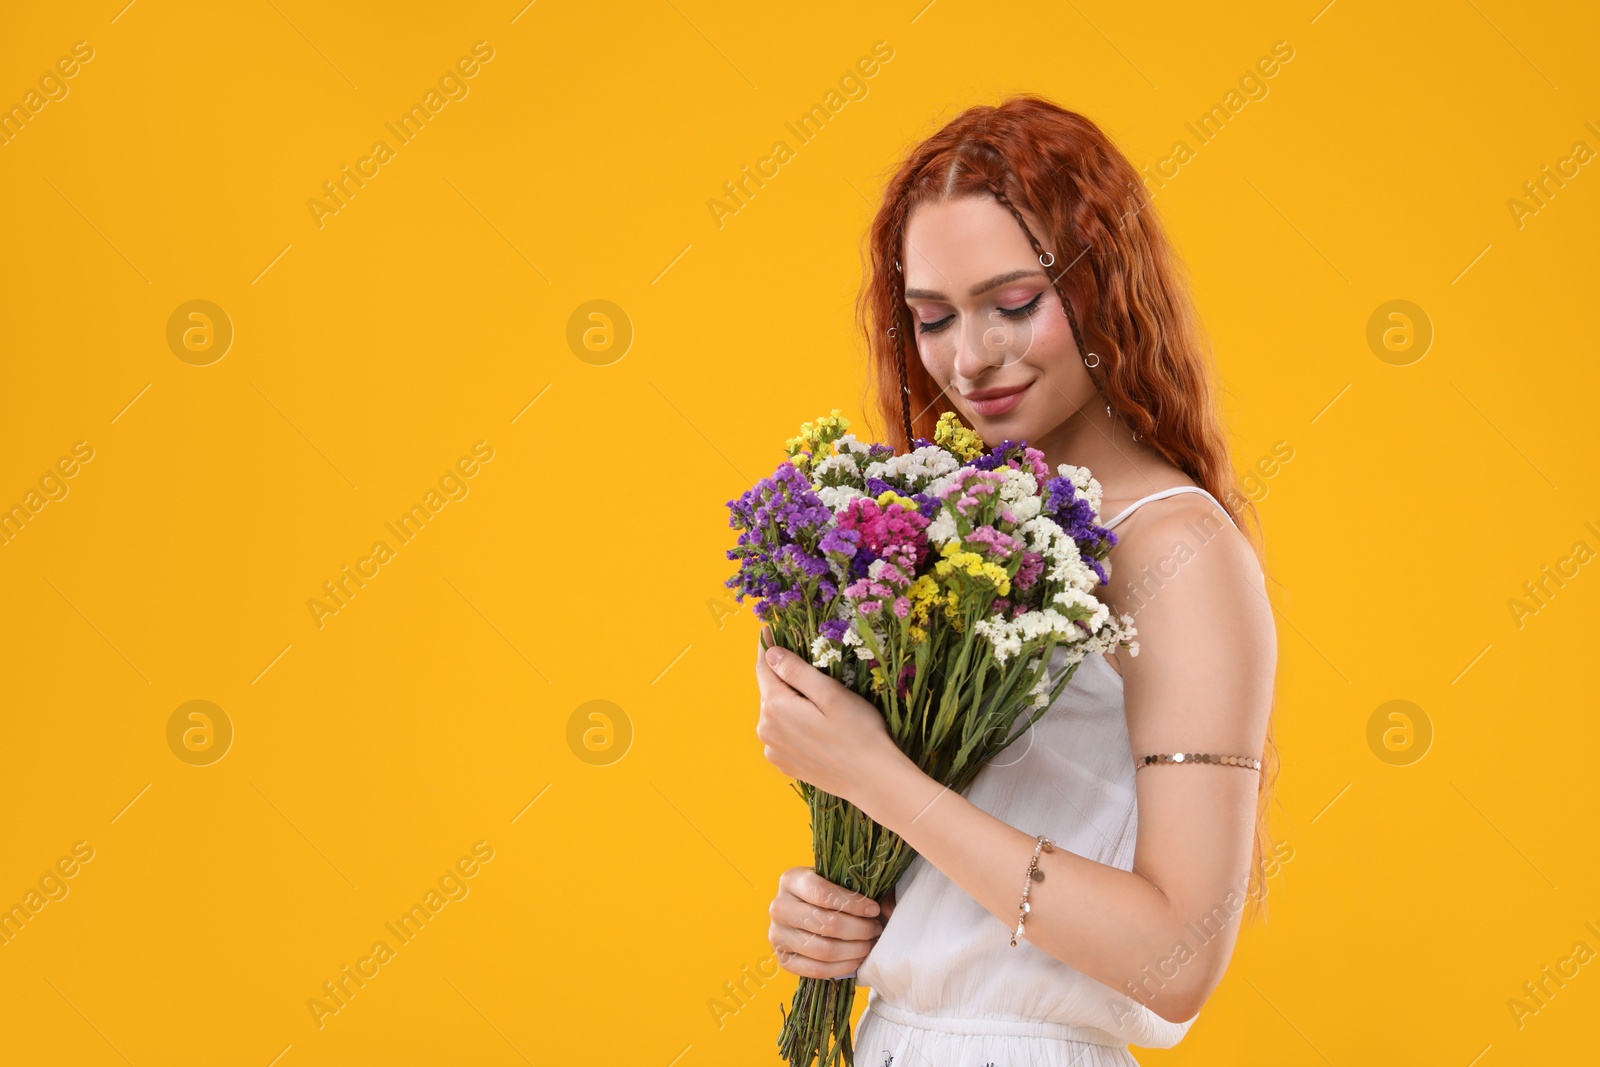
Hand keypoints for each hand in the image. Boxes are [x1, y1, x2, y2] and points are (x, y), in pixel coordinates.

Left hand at [754, 623, 898, 806]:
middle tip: (808, 666)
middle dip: (783, 676)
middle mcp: (766, 730)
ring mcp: (774, 750)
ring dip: (789, 701)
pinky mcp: (784, 763)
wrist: (873, 780)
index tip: (767, 630)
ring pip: (776, 713)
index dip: (767, 647)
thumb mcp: (831, 694)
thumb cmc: (859, 732)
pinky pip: (782, 734)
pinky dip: (793, 724)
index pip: (764, 668)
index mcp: (776, 707)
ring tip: (817, 701)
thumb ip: (797, 671)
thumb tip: (771, 653)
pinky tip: (815, 726)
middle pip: (770, 691)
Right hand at [768, 866, 897, 978]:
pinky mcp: (783, 959)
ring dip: (854, 950)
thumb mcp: (840, 881)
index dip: (853, 903)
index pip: (823, 893)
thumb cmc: (828, 893)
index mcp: (790, 880)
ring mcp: (777, 935)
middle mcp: (778, 907)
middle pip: (825, 923)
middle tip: (876, 929)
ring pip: (823, 949)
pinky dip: (842, 967)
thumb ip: (865, 889)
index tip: (874, 909)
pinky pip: (815, 970)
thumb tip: (885, 911)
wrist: (805, 910)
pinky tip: (856, 959)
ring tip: (869, 944)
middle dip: (858, 929)